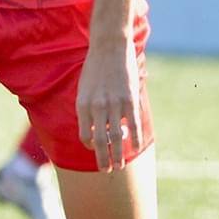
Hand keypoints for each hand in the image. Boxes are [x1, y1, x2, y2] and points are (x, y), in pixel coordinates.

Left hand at [75, 38, 140, 172]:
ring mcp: (114, 105)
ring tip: (120, 166)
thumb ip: (87, 108)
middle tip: (106, 171)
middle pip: (100, 141)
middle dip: (103, 159)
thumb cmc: (94, 67)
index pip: (84, 135)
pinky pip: (133, 125)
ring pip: (117, 137)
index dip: (89, 145)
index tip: (94, 149)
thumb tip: (94, 128)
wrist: (109, 47)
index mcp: (82, 105)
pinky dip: (135, 138)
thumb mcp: (83, 88)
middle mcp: (97, 107)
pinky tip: (136, 147)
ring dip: (119, 155)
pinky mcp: (130, 100)